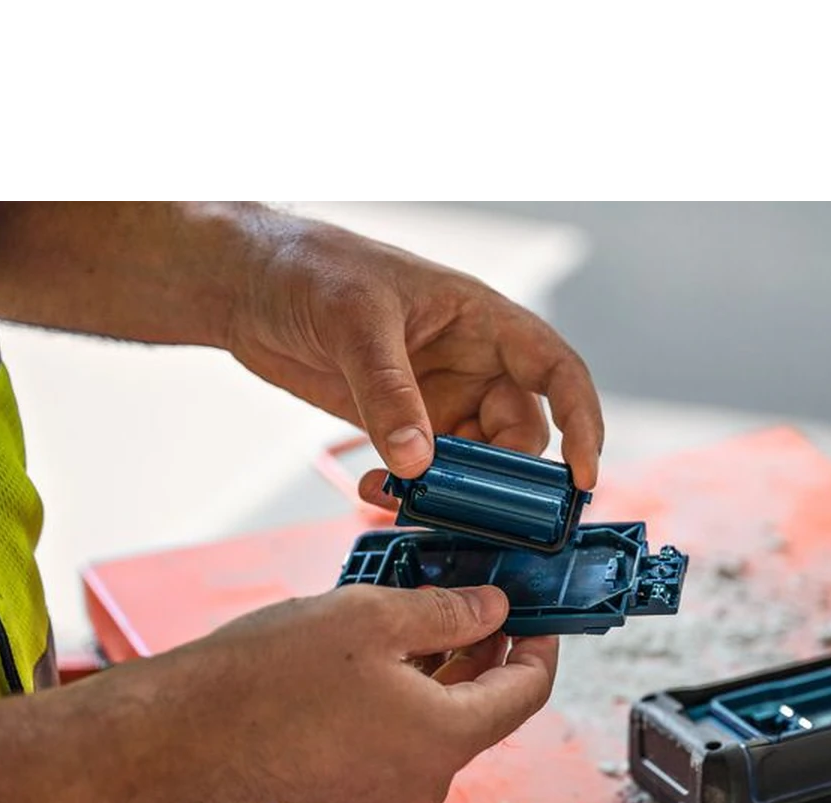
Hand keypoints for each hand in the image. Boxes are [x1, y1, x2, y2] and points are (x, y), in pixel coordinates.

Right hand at [154, 583, 557, 802]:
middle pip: (486, 707)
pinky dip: (411, 692)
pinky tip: (388, 650)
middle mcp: (427, 778)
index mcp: (446, 740)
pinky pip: (404, 735)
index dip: (541, 645)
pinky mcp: (354, 788)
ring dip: (445, 667)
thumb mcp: (373, 620)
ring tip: (427, 610)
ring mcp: (389, 790)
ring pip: (442, 719)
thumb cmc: (266, 678)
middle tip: (480, 595)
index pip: (527, 692)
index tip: (539, 611)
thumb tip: (494, 610)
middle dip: (488, 648)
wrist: (179, 735)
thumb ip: (449, 613)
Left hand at [226, 210, 603, 490]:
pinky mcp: (404, 426)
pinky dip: (413, 492)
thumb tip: (419, 464)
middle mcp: (474, 364)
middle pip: (521, 435)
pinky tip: (377, 492)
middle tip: (468, 506)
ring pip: (476, 464)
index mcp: (485, 321)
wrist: (247, 284)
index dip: (583, 423)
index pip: (558, 371)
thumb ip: (387, 393)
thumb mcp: (354, 321)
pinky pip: (430, 473)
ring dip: (452, 493)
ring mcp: (440, 399)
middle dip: (503, 478)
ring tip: (404, 500)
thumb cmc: (310, 268)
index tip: (582, 476)